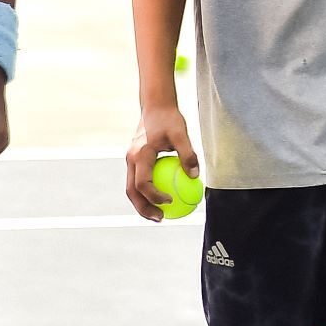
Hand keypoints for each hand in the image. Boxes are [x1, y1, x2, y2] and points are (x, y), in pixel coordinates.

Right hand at [123, 106, 200, 220]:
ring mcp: (130, 161)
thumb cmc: (169, 119)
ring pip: (132, 189)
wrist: (155, 107)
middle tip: (161, 219)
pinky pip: (138, 182)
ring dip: (143, 205)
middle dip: (143, 209)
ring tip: (160, 216)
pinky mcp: (135, 162)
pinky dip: (146, 194)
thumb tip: (195, 176)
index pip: (143, 183)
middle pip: (132, 191)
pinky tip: (162, 201)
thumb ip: (187, 154)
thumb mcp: (181, 133)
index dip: (154, 196)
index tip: (170, 201)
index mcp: (139, 155)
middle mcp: (130, 159)